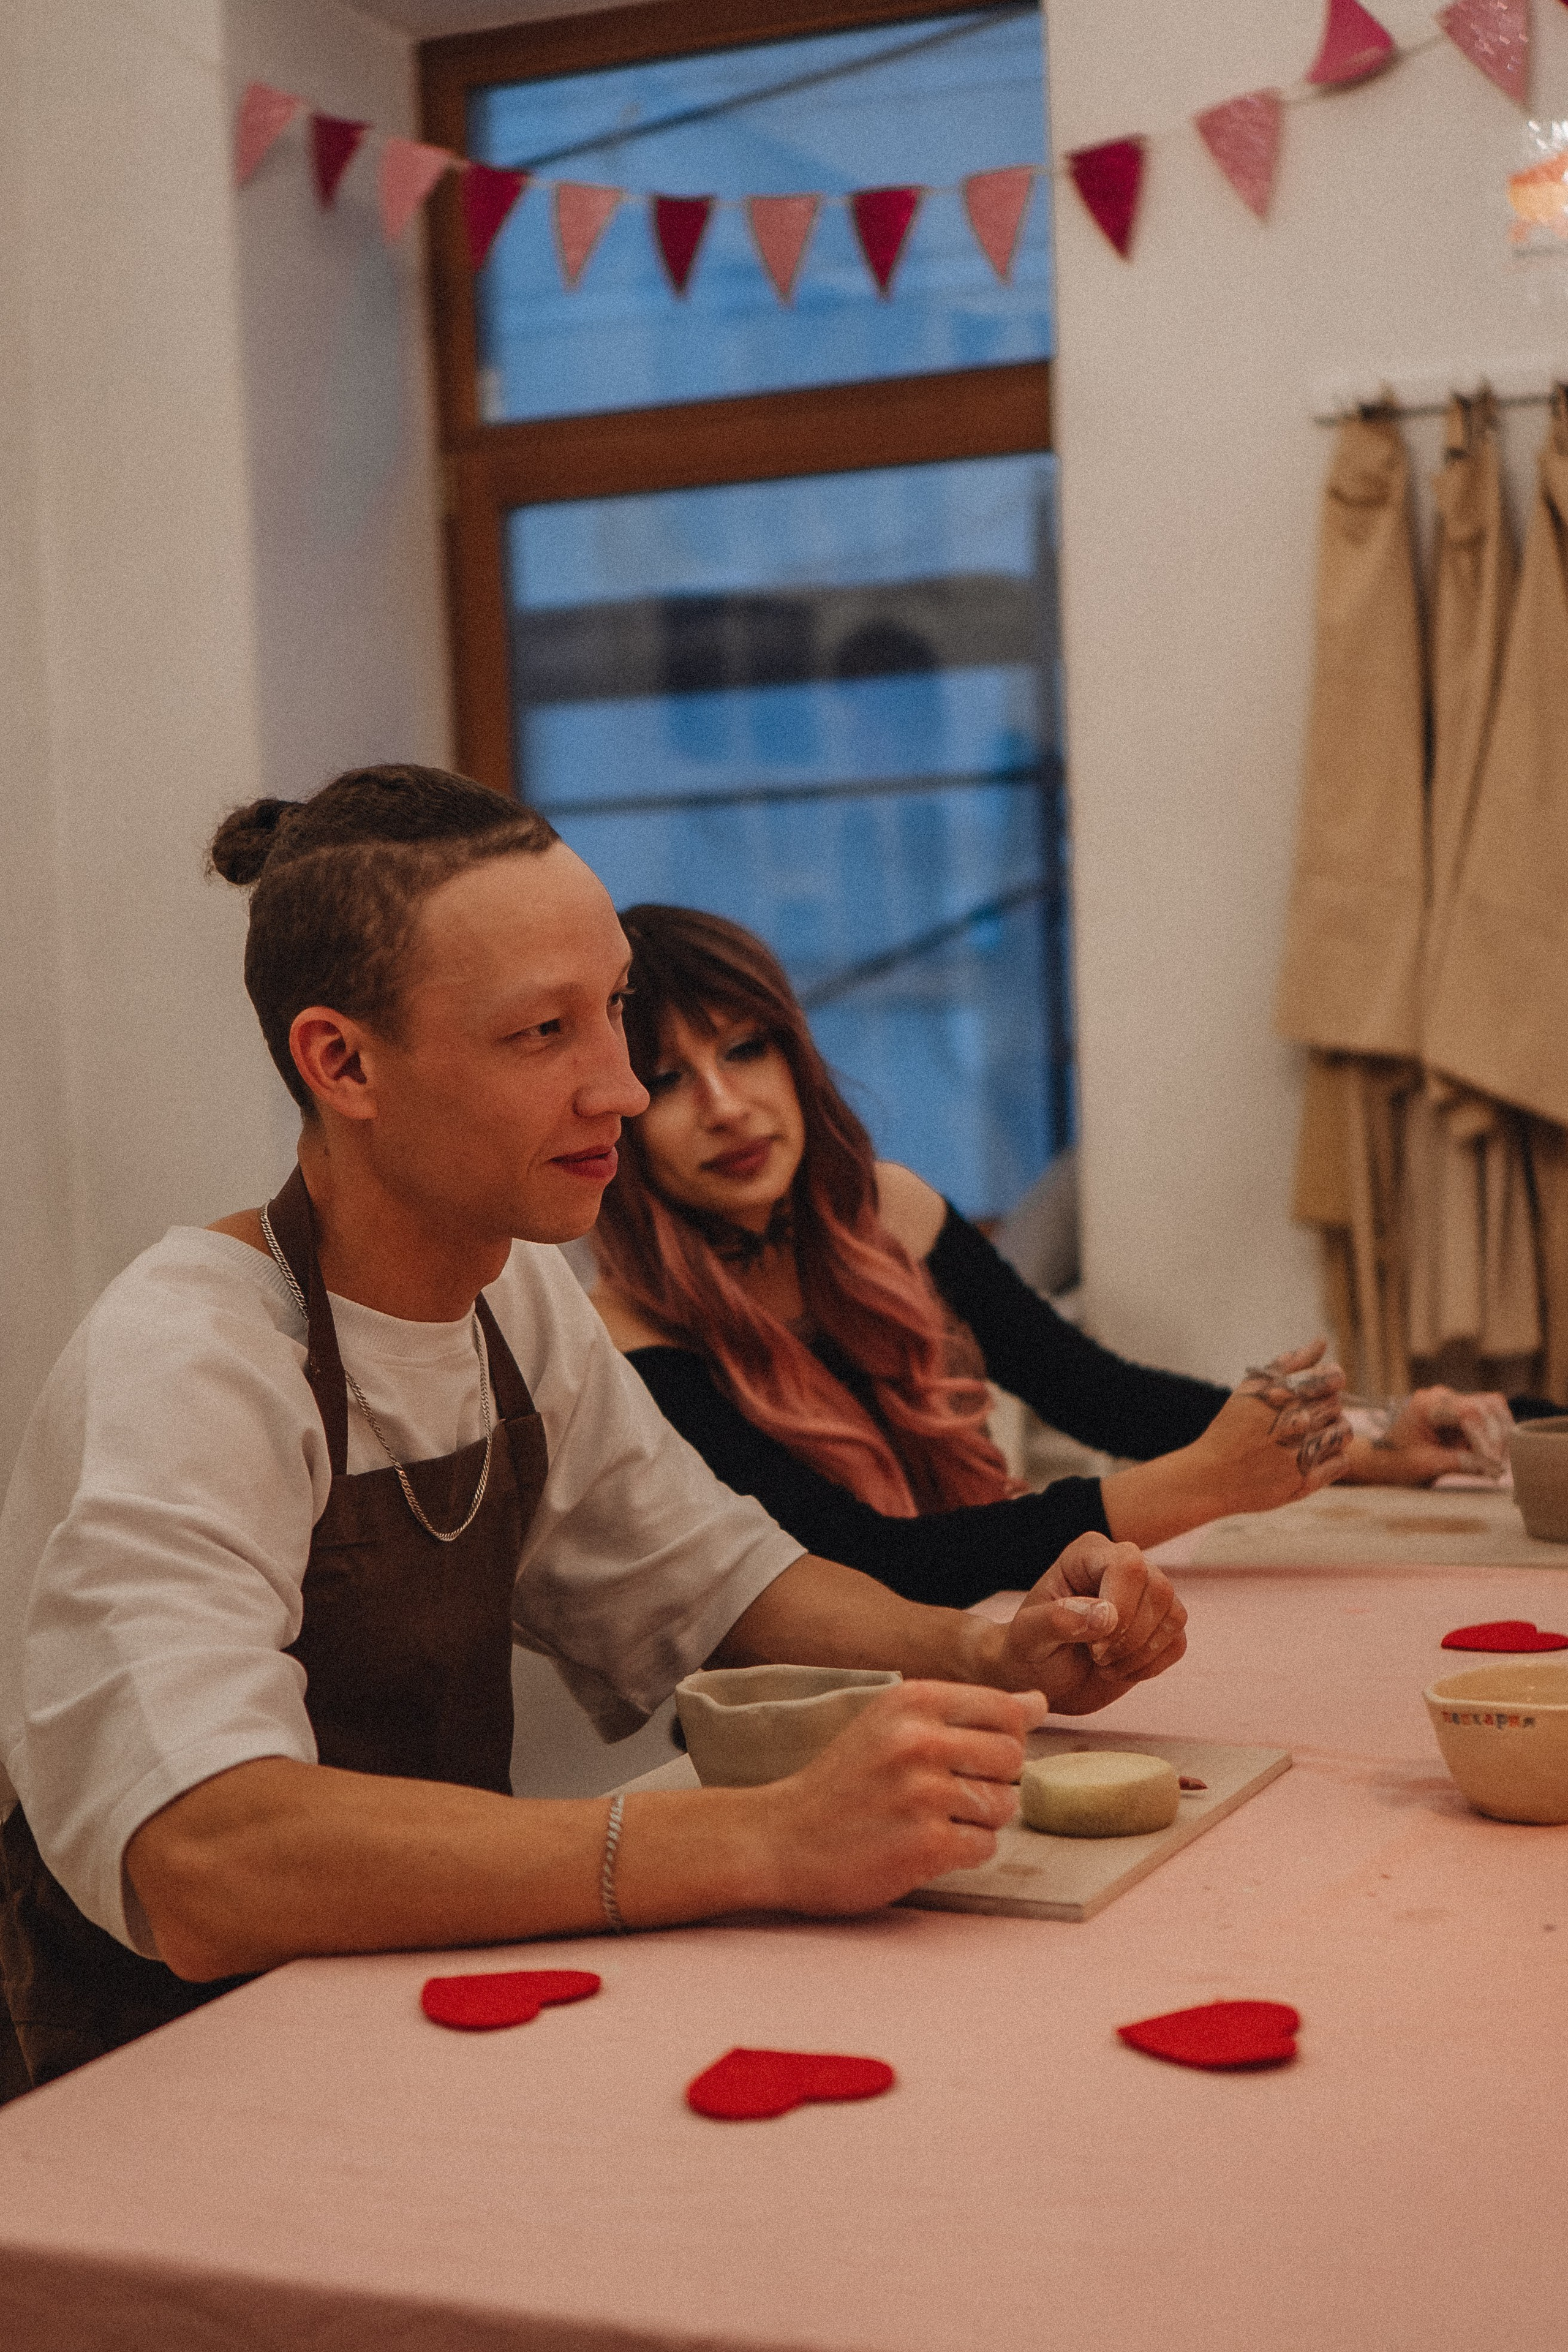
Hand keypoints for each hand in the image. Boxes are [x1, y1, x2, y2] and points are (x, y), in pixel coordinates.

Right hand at [755, 1680, 1048, 1912]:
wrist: (780, 1837)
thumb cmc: (844, 1781)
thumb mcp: (893, 1724)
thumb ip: (966, 1711)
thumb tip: (1039, 1703)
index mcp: (912, 1700)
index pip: (1007, 1711)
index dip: (1004, 1739)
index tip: (973, 1756)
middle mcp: (919, 1740)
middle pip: (1013, 1758)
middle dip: (994, 1781)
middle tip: (949, 1793)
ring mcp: (922, 1793)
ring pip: (1005, 1805)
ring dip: (979, 1819)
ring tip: (932, 1819)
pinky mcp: (924, 1844)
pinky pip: (985, 1846)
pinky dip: (964, 1851)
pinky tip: (926, 1845)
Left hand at [992, 1530, 1186, 1714]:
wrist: (1041, 1677)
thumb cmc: (1028, 1650)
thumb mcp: (1027, 1637)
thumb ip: (1056, 1620)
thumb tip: (1106, 1616)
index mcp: (1087, 1554)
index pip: (1128, 1566)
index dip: (1120, 1607)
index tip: (1092, 1645)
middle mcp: (1123, 1565)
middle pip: (1159, 1588)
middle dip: (1131, 1636)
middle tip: (1096, 1657)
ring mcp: (1145, 1595)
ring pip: (1175, 1615)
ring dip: (1140, 1653)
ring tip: (1103, 1664)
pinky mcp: (1160, 1626)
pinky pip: (1178, 1642)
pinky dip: (1150, 1666)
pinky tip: (1119, 1671)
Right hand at [1199, 1339, 1352, 1509]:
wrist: (1210, 1477)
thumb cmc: (1231, 1429)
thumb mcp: (1252, 1389)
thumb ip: (1289, 1364)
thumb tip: (1321, 1341)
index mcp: (1281, 1395)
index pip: (1332, 1379)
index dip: (1332, 1379)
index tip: (1323, 1384)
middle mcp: (1294, 1423)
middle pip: (1336, 1405)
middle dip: (1325, 1407)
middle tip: (1302, 1416)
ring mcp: (1301, 1454)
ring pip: (1344, 1432)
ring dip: (1333, 1430)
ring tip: (1309, 1435)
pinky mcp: (1305, 1482)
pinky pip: (1341, 1462)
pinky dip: (1332, 1456)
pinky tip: (1310, 1455)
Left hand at [1344, 1386, 1512, 1485]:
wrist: (1380, 1460)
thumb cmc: (1396, 1463)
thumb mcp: (1427, 1465)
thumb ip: (1461, 1463)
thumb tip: (1494, 1469)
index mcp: (1427, 1404)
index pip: (1469, 1413)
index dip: (1486, 1439)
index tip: (1494, 1464)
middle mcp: (1441, 1397)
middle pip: (1486, 1405)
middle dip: (1498, 1436)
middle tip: (1501, 1466)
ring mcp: (1451, 1402)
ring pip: (1492, 1408)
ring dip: (1501, 1434)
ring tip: (1500, 1462)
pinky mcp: (1459, 1413)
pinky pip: (1487, 1418)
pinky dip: (1495, 1435)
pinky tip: (1495, 1456)